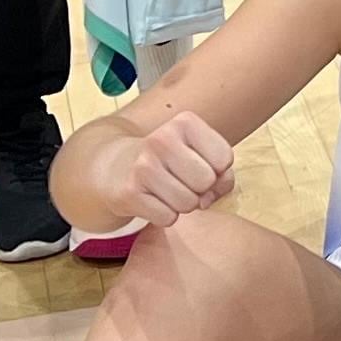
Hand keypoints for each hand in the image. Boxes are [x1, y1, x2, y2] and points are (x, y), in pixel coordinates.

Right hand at [115, 107, 235, 228]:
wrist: (116, 166)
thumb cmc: (170, 160)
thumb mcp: (198, 152)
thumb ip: (222, 172)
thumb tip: (210, 197)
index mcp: (185, 123)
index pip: (224, 158)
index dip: (219, 171)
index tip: (201, 166)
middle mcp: (162, 140)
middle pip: (207, 181)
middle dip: (201, 189)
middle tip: (185, 182)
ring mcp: (143, 167)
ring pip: (188, 203)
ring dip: (184, 204)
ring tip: (170, 192)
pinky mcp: (129, 193)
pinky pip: (168, 218)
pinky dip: (166, 216)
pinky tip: (155, 201)